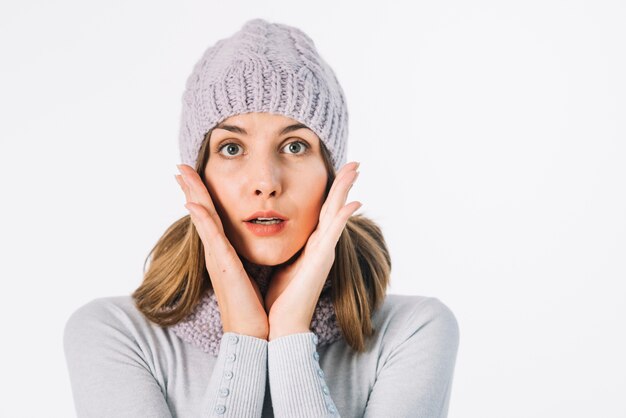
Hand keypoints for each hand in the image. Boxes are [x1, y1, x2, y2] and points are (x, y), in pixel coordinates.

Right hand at [175, 164, 268, 339]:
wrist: (255, 333)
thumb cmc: (255, 306)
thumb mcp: (250, 274)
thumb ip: (246, 258)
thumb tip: (251, 244)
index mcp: (225, 252)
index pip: (211, 217)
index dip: (202, 196)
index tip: (195, 175)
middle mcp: (216, 252)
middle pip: (201, 213)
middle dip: (191, 188)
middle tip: (180, 166)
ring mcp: (217, 259)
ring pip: (202, 219)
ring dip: (192, 195)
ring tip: (182, 173)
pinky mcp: (223, 267)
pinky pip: (211, 238)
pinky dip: (201, 220)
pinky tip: (193, 204)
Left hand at [264, 161, 361, 339]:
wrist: (281, 325)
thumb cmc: (280, 298)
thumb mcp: (282, 264)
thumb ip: (286, 248)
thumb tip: (275, 235)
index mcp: (311, 245)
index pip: (323, 212)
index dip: (330, 191)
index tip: (336, 171)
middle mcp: (321, 246)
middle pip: (333, 207)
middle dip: (343, 184)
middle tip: (355, 162)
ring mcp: (324, 252)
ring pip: (337, 214)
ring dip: (346, 191)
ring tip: (355, 169)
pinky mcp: (322, 261)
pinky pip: (334, 234)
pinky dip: (344, 217)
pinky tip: (354, 202)